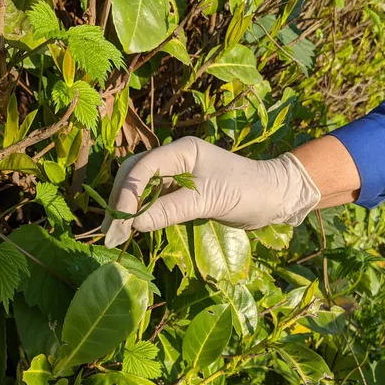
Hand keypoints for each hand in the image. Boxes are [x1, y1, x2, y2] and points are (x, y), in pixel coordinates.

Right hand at [101, 136, 321, 247]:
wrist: (274, 197)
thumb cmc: (247, 191)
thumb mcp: (208, 200)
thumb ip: (170, 209)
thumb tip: (133, 224)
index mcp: (181, 151)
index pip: (142, 168)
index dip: (126, 194)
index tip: (119, 223)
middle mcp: (174, 159)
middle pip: (134, 175)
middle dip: (120, 201)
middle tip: (111, 231)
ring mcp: (176, 175)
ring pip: (140, 188)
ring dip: (127, 209)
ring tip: (117, 233)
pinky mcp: (180, 192)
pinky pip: (153, 200)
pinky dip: (141, 213)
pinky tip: (134, 228)